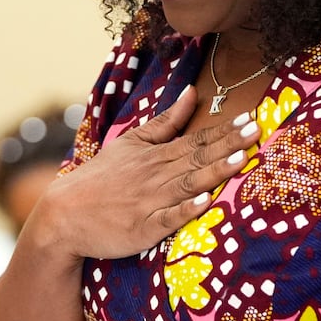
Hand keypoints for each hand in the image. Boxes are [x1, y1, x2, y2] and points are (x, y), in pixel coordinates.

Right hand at [33, 86, 259, 260]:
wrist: (64, 213)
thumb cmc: (101, 178)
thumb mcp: (131, 142)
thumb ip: (165, 121)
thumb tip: (191, 92)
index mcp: (156, 155)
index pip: (196, 140)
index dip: (224, 131)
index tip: (249, 118)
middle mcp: (156, 175)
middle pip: (197, 158)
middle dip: (229, 145)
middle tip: (256, 132)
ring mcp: (150, 202)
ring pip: (187, 184)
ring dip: (214, 172)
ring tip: (239, 160)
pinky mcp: (143, 229)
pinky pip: (167, 218)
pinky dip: (186, 210)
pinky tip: (204, 203)